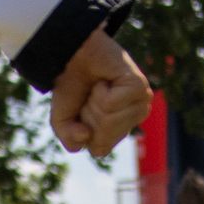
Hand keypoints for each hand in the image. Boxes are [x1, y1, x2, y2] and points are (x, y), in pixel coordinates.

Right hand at [49, 26, 151, 159]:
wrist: (71, 54)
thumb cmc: (71, 86)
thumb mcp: (63, 121)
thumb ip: (70, 138)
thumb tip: (87, 136)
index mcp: (120, 128)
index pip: (100, 149)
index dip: (83, 132)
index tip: (81, 111)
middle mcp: (134, 117)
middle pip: (105, 136)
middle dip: (88, 116)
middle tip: (89, 95)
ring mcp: (141, 103)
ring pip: (109, 120)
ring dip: (94, 103)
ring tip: (98, 87)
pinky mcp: (140, 88)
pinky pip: (112, 104)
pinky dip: (100, 92)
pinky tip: (104, 80)